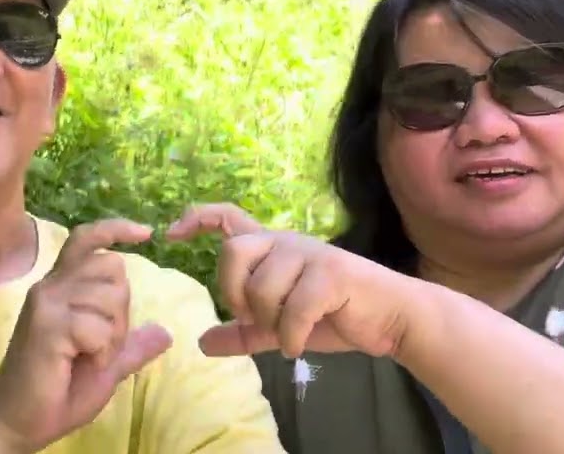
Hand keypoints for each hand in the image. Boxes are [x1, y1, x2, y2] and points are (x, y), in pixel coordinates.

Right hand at [0, 219, 172, 453]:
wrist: (16, 421)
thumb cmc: (56, 392)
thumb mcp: (105, 366)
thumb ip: (130, 346)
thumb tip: (164, 332)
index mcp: (61, 288)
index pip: (86, 240)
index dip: (115, 230)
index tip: (145, 233)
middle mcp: (51, 287)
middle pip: (113, 268)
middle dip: (121, 310)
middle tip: (101, 344)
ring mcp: (47, 303)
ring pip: (110, 297)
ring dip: (112, 335)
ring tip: (88, 356)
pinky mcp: (46, 325)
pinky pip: (97, 327)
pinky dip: (101, 352)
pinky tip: (80, 364)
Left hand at [165, 203, 417, 359]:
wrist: (392, 320)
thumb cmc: (336, 316)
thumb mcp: (280, 328)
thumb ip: (244, 332)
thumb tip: (202, 342)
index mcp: (271, 248)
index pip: (227, 217)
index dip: (196, 218)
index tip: (171, 233)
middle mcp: (286, 243)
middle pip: (233, 252)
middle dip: (232, 291)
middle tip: (250, 316)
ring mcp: (310, 255)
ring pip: (262, 287)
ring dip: (269, 322)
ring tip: (286, 334)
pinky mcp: (332, 274)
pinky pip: (293, 308)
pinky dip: (290, 336)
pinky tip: (298, 347)